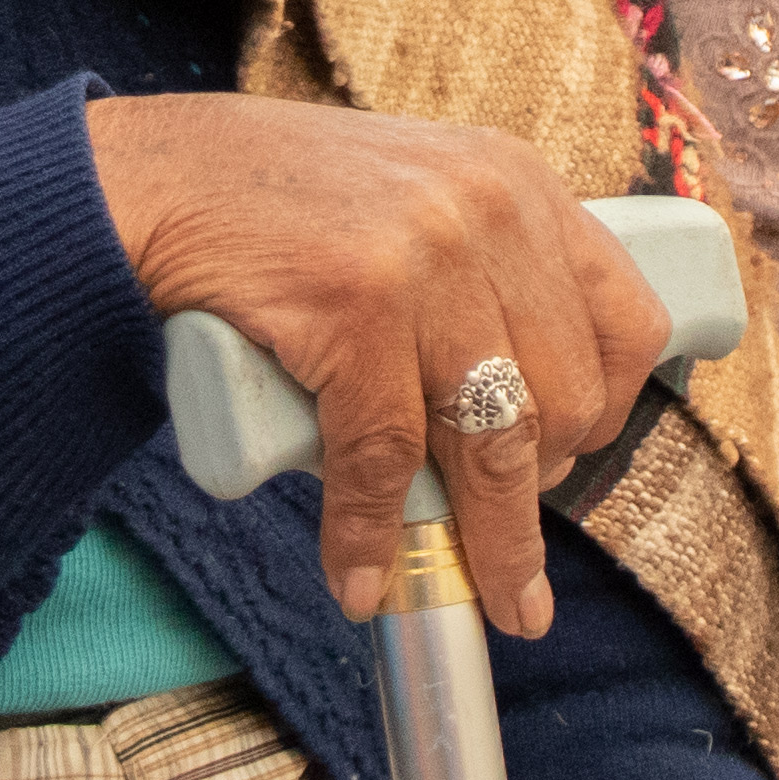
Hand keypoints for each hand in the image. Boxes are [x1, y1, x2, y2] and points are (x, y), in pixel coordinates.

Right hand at [80, 97, 672, 631]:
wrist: (150, 182)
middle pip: (565, 396)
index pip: (628, 320)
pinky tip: (359, 575)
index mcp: (519, 184)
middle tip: (497, 530)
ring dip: (485, 542)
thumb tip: (528, 430)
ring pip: (488, 440)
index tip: (570, 462)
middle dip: (537, 489)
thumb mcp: (416, 201)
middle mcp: (489, 209)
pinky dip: (371, 533)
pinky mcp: (354, 304)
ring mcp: (423, 254)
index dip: (607, 412)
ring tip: (478, 597)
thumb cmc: (279, 209)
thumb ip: (479, 275)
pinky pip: (383, 457)